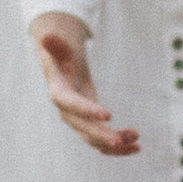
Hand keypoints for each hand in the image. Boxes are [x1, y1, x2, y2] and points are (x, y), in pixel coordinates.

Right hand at [30, 13, 139, 155]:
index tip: (109, 115)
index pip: (71, 104)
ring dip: (115, 144)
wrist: (63, 68)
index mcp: (59, 93)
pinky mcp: (90, 125)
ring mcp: (78, 121)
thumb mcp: (59, 48)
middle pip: (83, 128)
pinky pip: (102, 141)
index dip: (88, 110)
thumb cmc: (62, 55)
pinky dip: (119, 146)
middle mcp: (67, 112)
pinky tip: (137, 146)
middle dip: (101, 136)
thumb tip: (45, 35)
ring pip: (95, 140)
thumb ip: (55, 44)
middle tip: (120, 141)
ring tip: (136, 142)